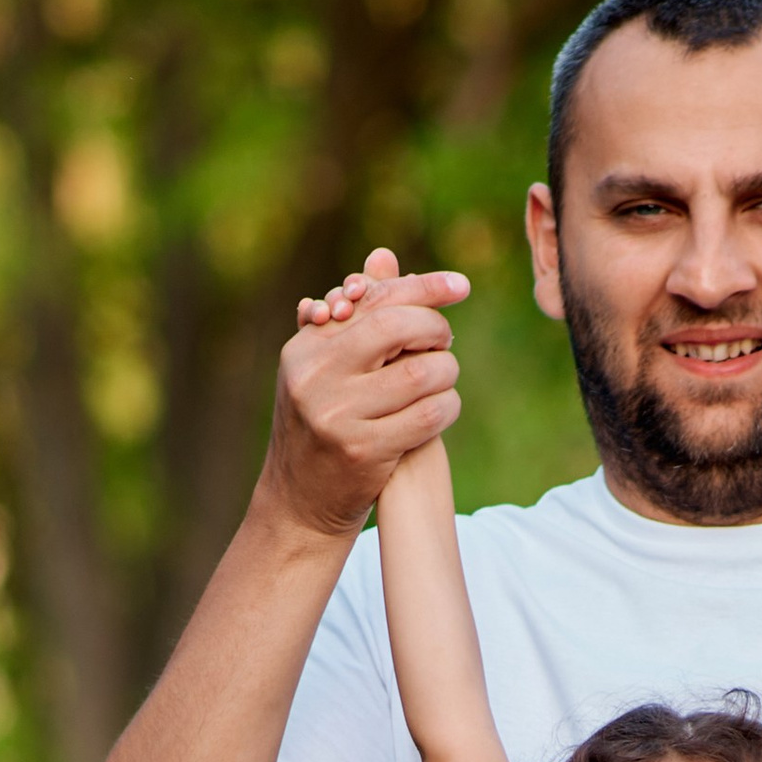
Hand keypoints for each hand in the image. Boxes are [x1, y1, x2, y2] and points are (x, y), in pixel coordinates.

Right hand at [261, 244, 469, 540]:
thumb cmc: (321, 426)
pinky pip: (428, 416)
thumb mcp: (327, 368)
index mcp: (306, 348)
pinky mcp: (364, 451)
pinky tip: (444, 408)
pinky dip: (447, 407)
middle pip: (397, 327)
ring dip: (446, 372)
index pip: (374, 301)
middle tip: (444, 342)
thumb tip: (384, 258)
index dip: (423, 288)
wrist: (299, 503)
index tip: (461, 287)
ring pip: (420, 373)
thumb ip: (358, 317)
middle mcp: (316, 377)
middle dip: (435, 329)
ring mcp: (338, 416)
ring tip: (442, 378)